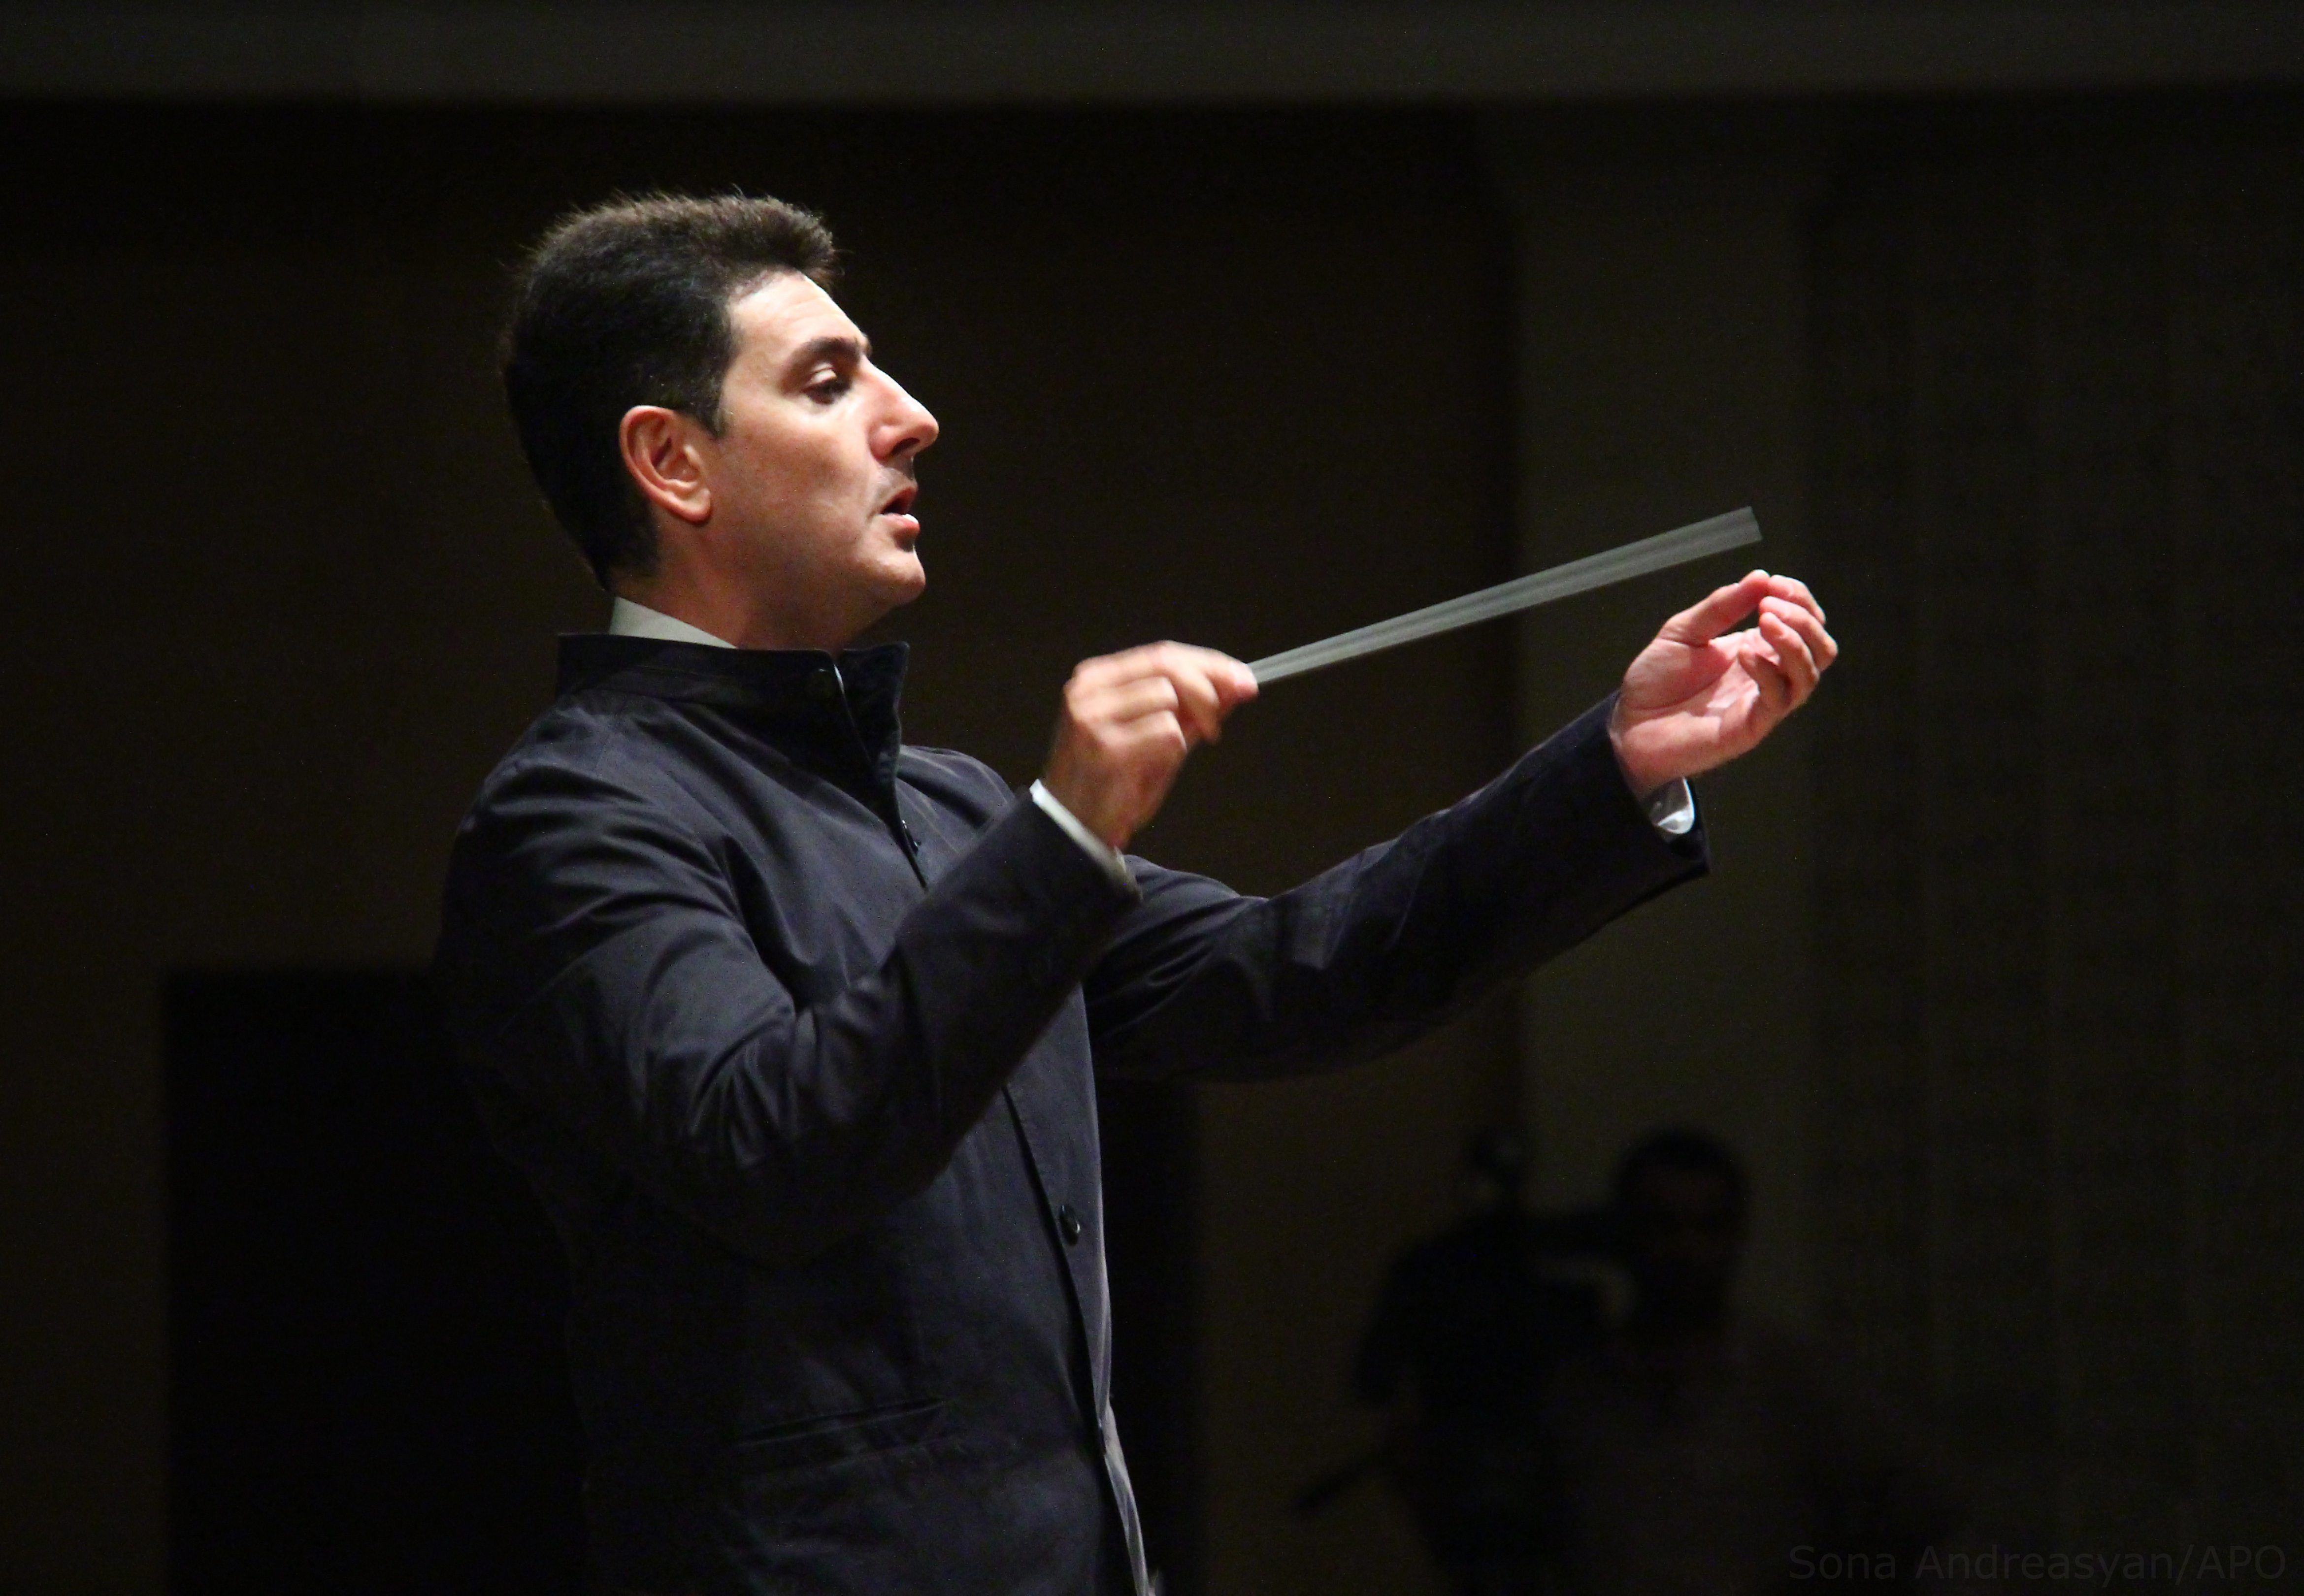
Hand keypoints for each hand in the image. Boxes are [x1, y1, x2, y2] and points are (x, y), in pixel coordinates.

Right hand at [1042, 643, 1258, 848]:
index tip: (1243, 679)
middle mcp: (1089, 690)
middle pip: (1167, 667)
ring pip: (1168, 699)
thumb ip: (1190, 709)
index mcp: (1097, 679)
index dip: (1209, 664)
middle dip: (1208, 688)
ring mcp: (1094, 717)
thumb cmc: (1115, 782)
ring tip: (1169, 754)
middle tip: (1223, 718)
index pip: (1162, 654)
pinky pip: (1166, 732)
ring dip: (1184, 728)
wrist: (1075, 827)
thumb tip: (1233, 685)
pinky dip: (1172, 750)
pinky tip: (1151, 769)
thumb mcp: (1156, 737)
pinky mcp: (1106, 747)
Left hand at [1609, 570, 1837, 796]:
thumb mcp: (1684, 630)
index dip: (1799, 599)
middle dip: (1804, 618)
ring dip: (1794, 641)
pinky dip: (1769, 671)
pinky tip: (1743, 654)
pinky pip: (1779, 699)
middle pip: (1821, 648)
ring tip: (1764, 621)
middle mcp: (1769, 675)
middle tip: (1769, 605)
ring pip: (1809, 674)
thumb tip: (1760, 577)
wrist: (1630, 724)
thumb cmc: (1657, 680)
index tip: (1772, 583)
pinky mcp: (1751, 727)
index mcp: (1758, 648)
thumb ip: (1720, 607)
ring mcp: (1763, 702)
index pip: (1805, 622)